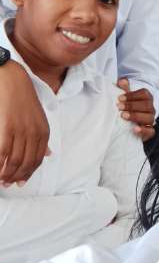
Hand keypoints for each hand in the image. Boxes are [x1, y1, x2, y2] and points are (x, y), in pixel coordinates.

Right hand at [0, 61, 49, 184]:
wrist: (11, 78)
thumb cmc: (23, 98)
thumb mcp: (38, 117)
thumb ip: (42, 137)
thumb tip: (49, 154)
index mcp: (44, 131)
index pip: (38, 159)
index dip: (28, 173)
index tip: (20, 182)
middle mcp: (35, 133)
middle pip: (27, 163)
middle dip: (17, 177)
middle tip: (7, 184)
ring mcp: (21, 130)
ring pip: (15, 161)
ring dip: (7, 174)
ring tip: (1, 179)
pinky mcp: (7, 127)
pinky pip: (3, 153)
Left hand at [117, 78, 155, 140]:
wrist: (130, 121)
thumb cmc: (127, 105)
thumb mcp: (125, 96)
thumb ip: (124, 88)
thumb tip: (121, 81)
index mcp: (146, 98)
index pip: (144, 94)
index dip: (132, 95)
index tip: (120, 98)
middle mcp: (151, 108)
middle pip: (147, 105)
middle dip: (132, 106)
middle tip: (119, 107)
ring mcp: (151, 120)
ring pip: (149, 118)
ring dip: (136, 116)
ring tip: (123, 116)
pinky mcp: (149, 131)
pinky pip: (151, 131)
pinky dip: (144, 130)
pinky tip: (135, 129)